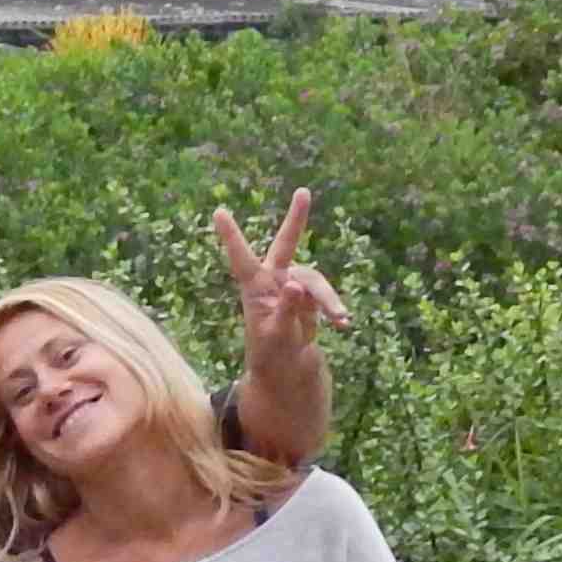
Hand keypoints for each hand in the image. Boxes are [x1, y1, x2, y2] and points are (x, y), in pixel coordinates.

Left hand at [214, 188, 349, 378]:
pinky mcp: (309, 297)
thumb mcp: (276, 335)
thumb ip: (286, 309)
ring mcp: (293, 286)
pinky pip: (326, 296)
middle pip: (286, 245)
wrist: (285, 369)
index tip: (218, 212)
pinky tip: (343, 323)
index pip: (242, 259)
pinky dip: (334, 307)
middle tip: (303, 192)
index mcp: (255, 288)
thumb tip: (295, 284)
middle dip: (296, 220)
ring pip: (315, 280)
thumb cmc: (271, 353)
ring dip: (328, 299)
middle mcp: (274, 281)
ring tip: (340, 318)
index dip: (231, 236)